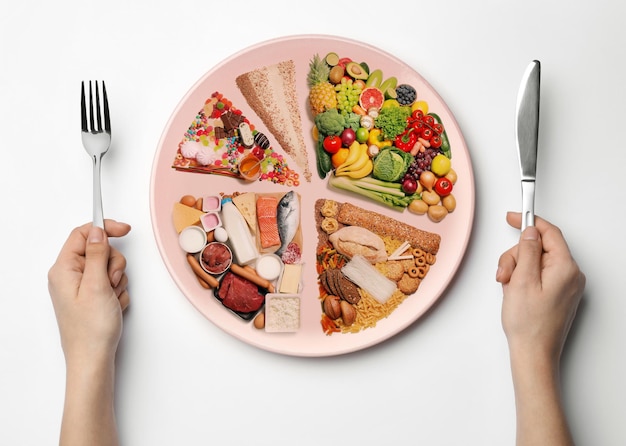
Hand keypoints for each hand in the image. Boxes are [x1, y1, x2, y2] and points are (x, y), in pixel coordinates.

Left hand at [48, 220, 130, 364]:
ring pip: (109, 266)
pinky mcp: (92, 296)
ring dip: (117, 280)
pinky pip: (112, 283)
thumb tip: (97, 231)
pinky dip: (117, 292)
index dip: (104, 229)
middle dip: (113, 264)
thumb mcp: (96, 285)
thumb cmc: (90, 329)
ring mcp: (81, 286)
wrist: (93, 358)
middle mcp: (70, 275)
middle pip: (100, 250)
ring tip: (111, 298)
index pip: (83, 234)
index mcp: (64, 269)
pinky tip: (113, 306)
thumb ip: (97, 254)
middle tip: (111, 282)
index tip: (124, 230)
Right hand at [496, 212, 584, 361]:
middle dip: (516, 256)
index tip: (513, 217)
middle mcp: (570, 275)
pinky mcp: (558, 294)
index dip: (529, 222)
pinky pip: (538, 275)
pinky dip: (523, 279)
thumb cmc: (529, 323)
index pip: (549, 233)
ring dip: (516, 269)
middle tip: (504, 274)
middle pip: (538, 248)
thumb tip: (530, 232)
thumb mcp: (522, 279)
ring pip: (535, 262)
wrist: (533, 353)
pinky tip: (515, 292)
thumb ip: (527, 250)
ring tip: (508, 287)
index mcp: (565, 268)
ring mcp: (565, 285)